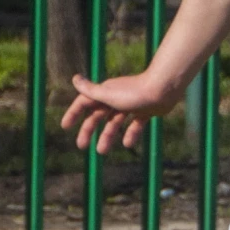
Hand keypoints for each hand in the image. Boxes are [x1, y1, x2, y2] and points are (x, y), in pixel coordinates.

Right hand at [60, 69, 181, 154]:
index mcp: (105, 92)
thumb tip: (74, 78)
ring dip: (107, 136)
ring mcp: (131, 104)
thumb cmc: (134, 93)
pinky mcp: (145, 111)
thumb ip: (90, 90)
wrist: (164, 90)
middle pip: (98, 115)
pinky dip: (131, 134)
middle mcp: (116, 97)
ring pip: (115, 122)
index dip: (74, 113)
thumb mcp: (108, 94)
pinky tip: (128, 144)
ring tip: (101, 151)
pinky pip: (135, 124)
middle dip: (88, 130)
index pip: (84, 103)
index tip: (65, 126)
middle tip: (81, 146)